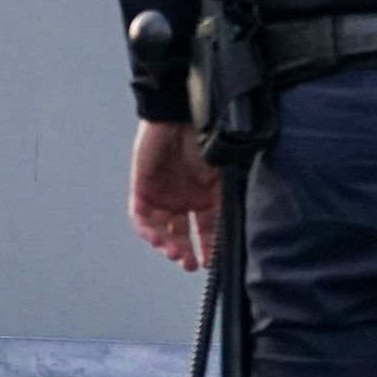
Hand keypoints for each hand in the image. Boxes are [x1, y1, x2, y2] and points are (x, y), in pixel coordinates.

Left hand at [129, 119, 220, 268]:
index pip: (206, 232)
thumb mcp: (223, 176)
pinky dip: (147, 230)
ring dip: (167, 245)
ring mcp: (161, 195)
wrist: (181, 112)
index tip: (211, 264)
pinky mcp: (142, 187)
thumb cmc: (206, 139)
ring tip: (176, 253)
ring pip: (160, 230)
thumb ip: (227, 203)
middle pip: (181, 235)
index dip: (209, 249)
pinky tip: (158, 238)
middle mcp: (182, 199)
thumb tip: (235, 235)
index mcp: (204, 198)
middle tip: (190, 264)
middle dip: (186, 252)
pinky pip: (141, 217)